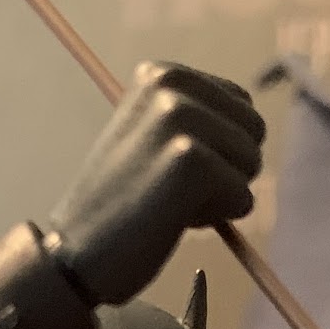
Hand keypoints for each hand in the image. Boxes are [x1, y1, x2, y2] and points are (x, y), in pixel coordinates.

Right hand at [41, 62, 264, 307]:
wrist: (74, 254)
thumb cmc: (121, 206)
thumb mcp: (152, 138)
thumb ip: (197, 118)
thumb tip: (255, 123)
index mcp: (162, 74)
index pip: (241, 105)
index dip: (216, 148)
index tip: (166, 166)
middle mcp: (170, 85)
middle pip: (254, 130)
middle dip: (225, 168)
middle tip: (168, 188)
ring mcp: (179, 120)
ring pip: (251, 163)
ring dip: (219, 195)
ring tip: (167, 201)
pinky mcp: (189, 161)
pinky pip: (243, 198)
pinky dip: (215, 218)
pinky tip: (171, 219)